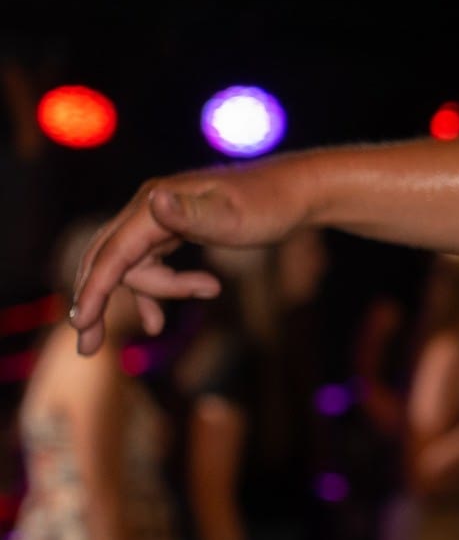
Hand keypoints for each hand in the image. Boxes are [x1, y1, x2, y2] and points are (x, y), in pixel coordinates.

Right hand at [69, 164, 310, 351]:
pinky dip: (152, 291)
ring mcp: (160, 218)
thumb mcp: (235, 217)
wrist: (298, 191)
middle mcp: (150, 208)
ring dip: (143, 297)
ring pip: (131, 265)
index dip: (94, 289)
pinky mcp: (173, 229)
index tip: (79, 324)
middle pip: (108, 259)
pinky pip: (148, 264)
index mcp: (155, 205)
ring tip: (157, 328)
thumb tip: (154, 200)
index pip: (114, 253)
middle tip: (88, 348)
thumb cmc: (271, 205)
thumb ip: (193, 215)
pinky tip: (156, 322)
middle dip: (95, 301)